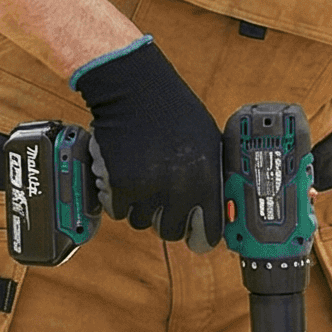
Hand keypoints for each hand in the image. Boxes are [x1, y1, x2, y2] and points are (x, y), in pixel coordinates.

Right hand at [68, 37, 223, 247]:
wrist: (136, 89)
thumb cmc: (174, 111)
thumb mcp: (207, 142)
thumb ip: (210, 176)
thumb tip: (214, 207)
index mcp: (206, 178)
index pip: (209, 230)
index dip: (201, 240)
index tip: (196, 241)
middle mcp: (179, 188)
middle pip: (170, 232)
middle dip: (165, 222)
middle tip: (160, 206)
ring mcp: (148, 189)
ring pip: (141, 222)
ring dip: (139, 208)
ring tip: (140, 182)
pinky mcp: (120, 186)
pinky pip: (117, 211)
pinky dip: (117, 199)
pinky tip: (122, 178)